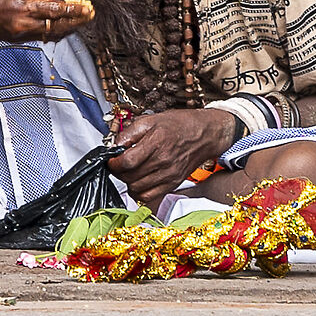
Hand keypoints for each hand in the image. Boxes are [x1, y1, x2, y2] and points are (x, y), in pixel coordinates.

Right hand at [0, 0, 92, 42]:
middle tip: (88, 17)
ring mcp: (20, 33)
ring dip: (66, 29)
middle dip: (75, 22)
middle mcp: (24, 22)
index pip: (56, 10)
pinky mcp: (16, 39)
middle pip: (57, 26)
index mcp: (24, 5)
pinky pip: (40, 37)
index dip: (74, 11)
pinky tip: (61, 29)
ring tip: (78, 23)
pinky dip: (52, 33)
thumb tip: (53, 2)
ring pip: (50, 34)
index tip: (87, 10)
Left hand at [108, 108, 242, 205]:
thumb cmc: (179, 125)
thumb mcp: (151, 119)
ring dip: (127, 182)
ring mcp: (169, 175)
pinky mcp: (173, 183)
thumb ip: (130, 132)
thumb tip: (114, 145)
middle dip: (118, 171)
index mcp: (156, 143)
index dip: (113, 163)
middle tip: (117, 164)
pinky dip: (138, 192)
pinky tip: (137, 181)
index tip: (111, 159)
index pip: (127, 161)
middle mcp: (164, 162)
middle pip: (130, 176)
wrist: (205, 134)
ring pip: (137, 189)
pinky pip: (149, 196)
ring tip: (128, 172)